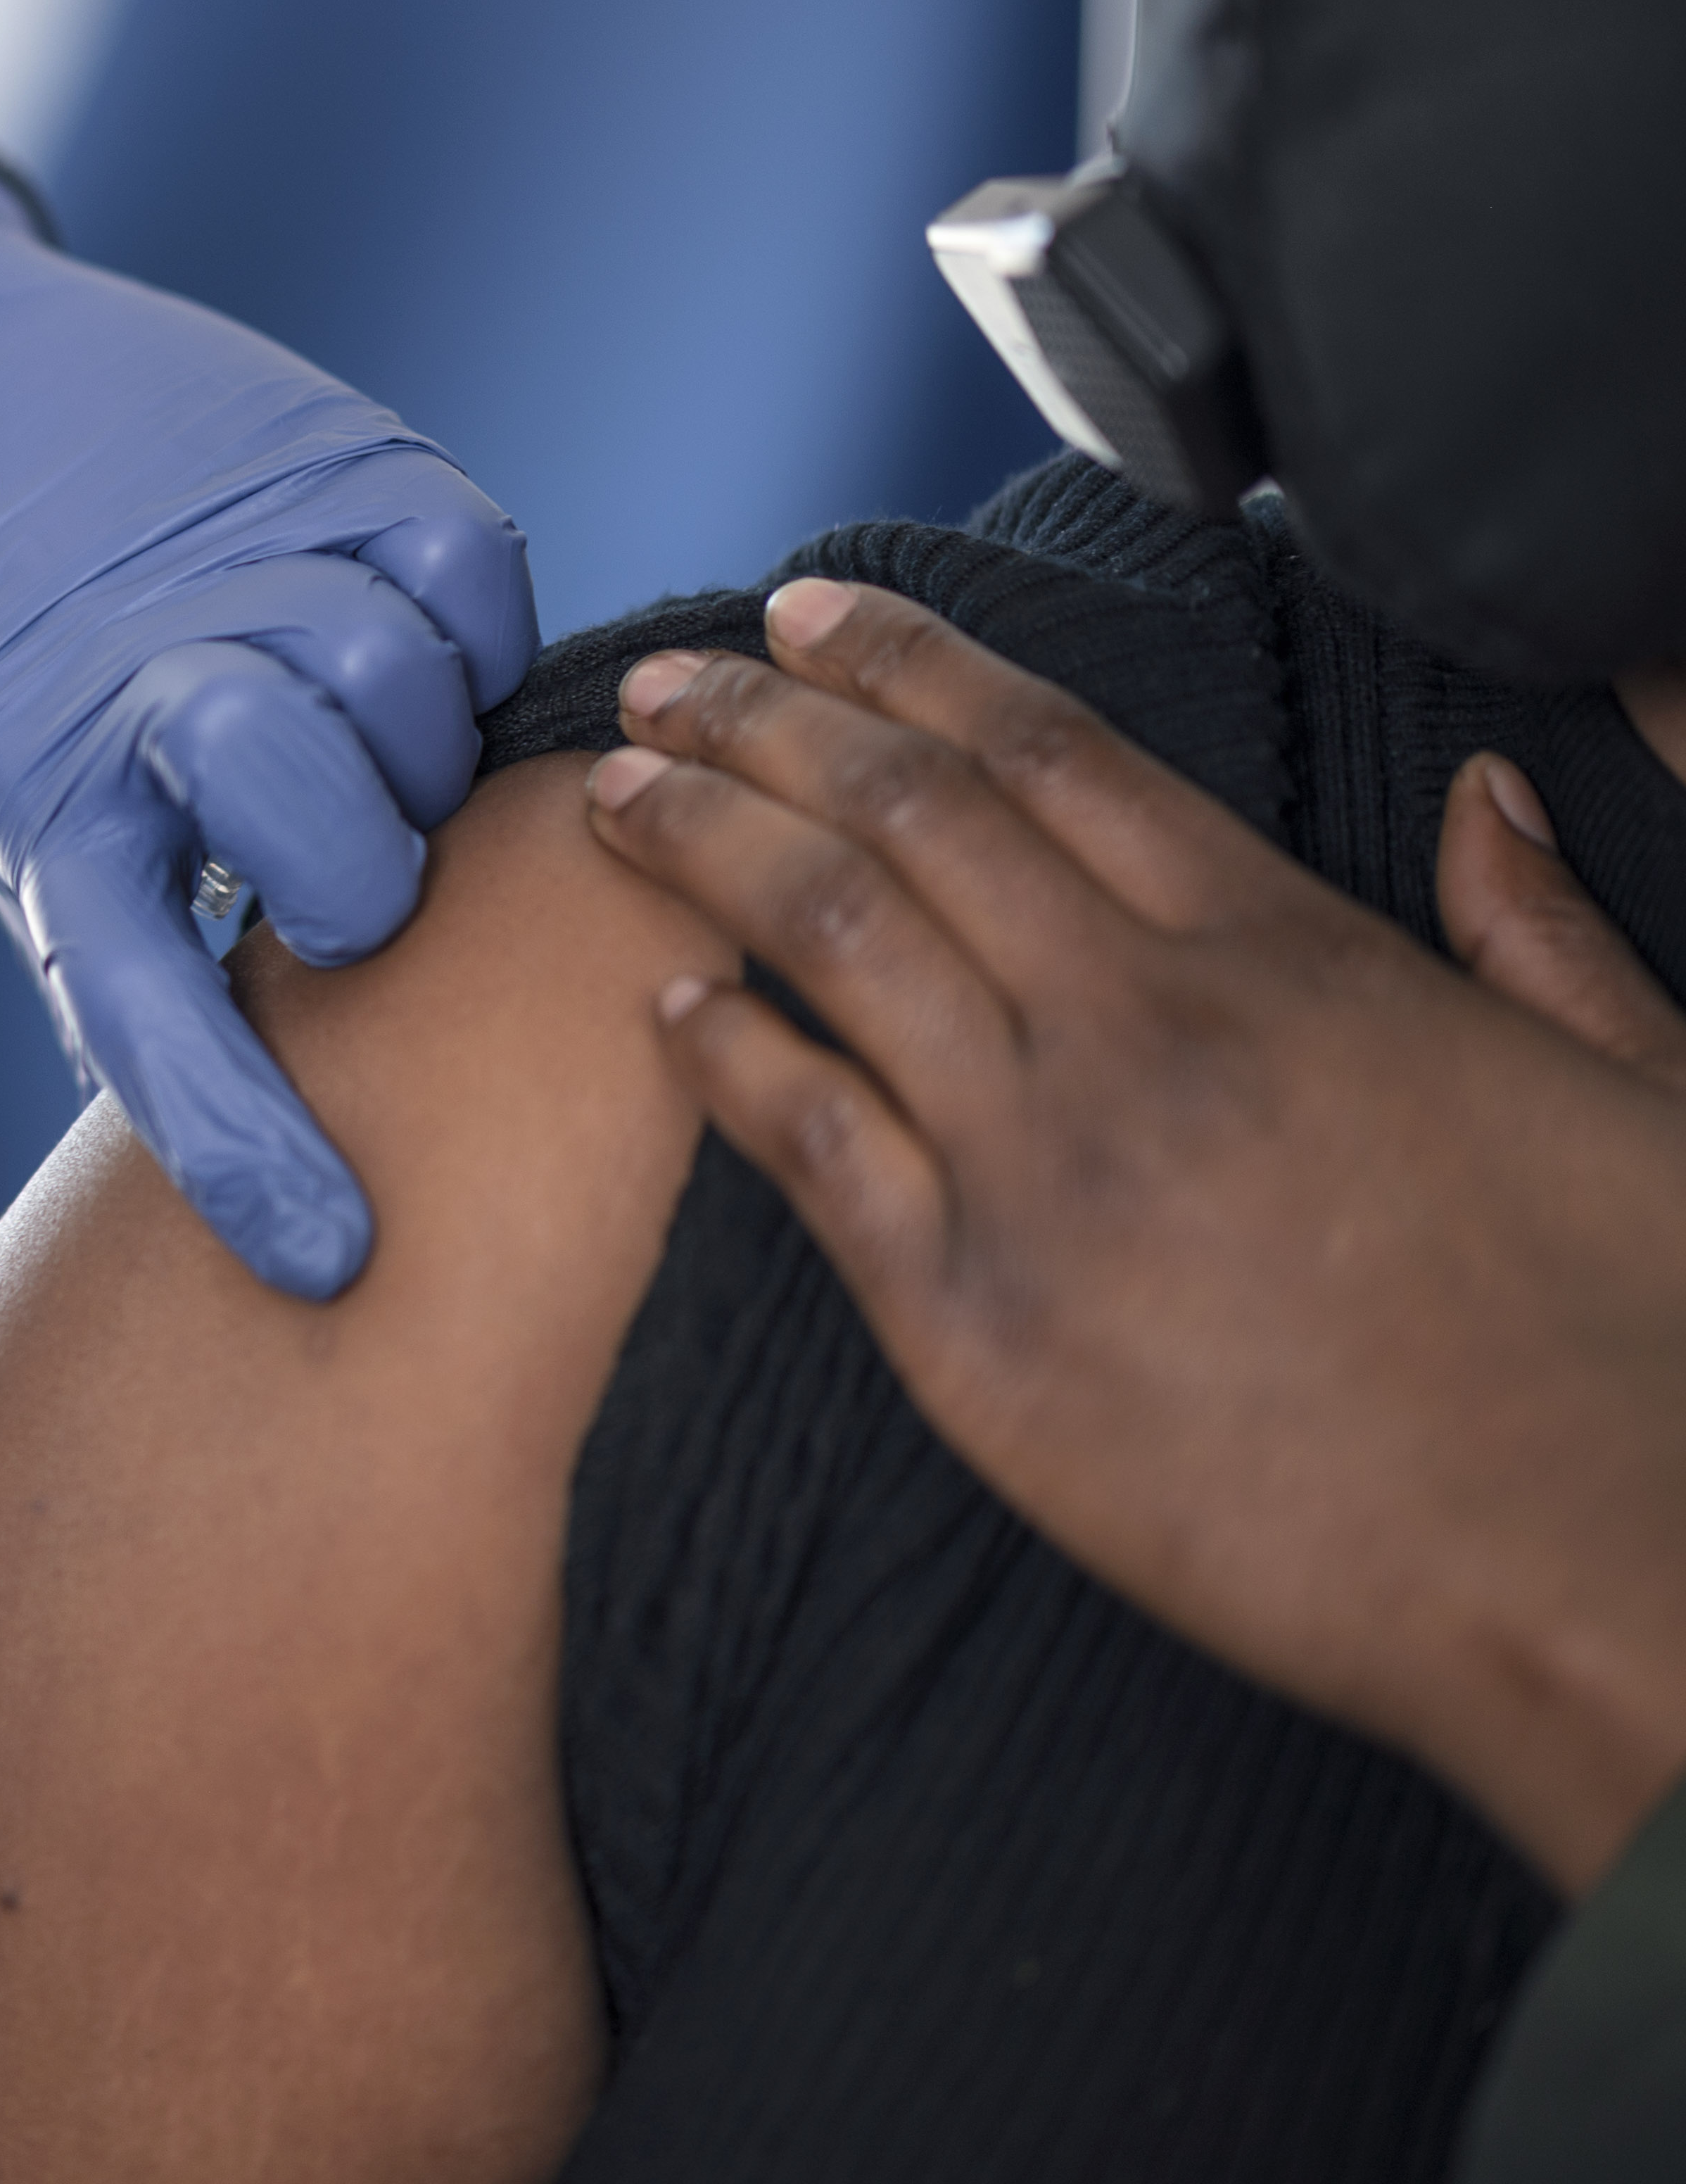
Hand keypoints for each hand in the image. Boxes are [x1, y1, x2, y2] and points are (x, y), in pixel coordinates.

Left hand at [0, 144, 534, 1292]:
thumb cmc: (3, 663)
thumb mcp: (32, 817)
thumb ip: (143, 941)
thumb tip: (281, 1126)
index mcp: (52, 817)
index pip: (148, 1019)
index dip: (241, 1147)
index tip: (330, 1260)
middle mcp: (142, 695)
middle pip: (329, 831)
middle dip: (367, 883)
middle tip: (348, 875)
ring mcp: (240, 566)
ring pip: (406, 693)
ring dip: (418, 742)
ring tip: (364, 736)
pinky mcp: (328, 456)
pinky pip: (469, 565)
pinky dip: (469, 613)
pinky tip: (413, 627)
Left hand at [581, 578, 1685, 1891]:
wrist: (1605, 1581)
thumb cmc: (1638, 1353)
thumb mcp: (1645, 1093)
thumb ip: (1539, 938)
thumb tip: (1485, 804)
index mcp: (1294, 954)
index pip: (1050, 754)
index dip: (909, 665)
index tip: (805, 612)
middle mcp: (1146, 1030)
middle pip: (905, 815)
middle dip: (760, 722)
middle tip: (657, 675)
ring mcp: (1047, 1172)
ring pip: (828, 943)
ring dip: (702, 847)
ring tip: (611, 794)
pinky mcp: (978, 1326)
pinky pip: (808, 1153)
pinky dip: (725, 1062)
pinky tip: (664, 1013)